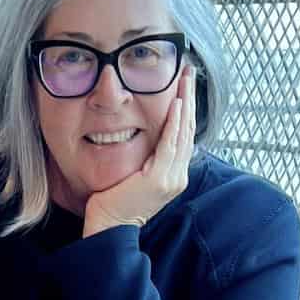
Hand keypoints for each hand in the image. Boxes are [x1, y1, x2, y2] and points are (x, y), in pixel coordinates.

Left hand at [83, 64, 196, 235]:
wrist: (109, 227)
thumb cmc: (114, 202)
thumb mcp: (135, 175)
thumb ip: (145, 158)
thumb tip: (144, 137)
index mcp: (174, 174)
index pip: (184, 135)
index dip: (186, 109)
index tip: (185, 85)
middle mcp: (178, 175)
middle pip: (189, 129)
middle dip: (190, 98)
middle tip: (190, 72)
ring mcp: (171, 178)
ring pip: (184, 133)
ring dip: (186, 103)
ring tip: (186, 80)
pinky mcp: (160, 179)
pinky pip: (171, 144)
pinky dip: (174, 122)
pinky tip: (177, 104)